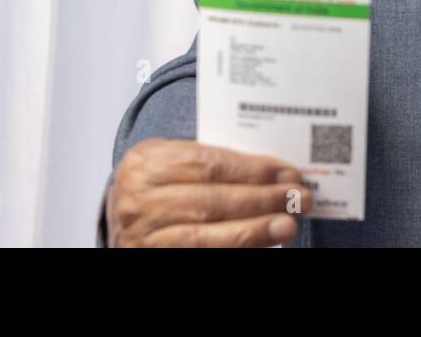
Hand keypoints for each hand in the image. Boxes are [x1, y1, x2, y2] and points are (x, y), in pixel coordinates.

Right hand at [106, 138, 311, 246]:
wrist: (121, 217)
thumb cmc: (155, 185)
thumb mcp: (172, 163)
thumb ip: (210, 163)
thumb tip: (273, 173)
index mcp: (146, 161)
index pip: (209, 163)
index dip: (253, 170)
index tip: (287, 173)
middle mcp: (138, 198)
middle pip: (212, 198)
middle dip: (262, 198)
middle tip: (298, 198)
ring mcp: (142, 234)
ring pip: (206, 233)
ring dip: (254, 229)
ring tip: (287, 223)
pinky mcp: (149, 258)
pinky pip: (200, 254)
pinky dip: (234, 249)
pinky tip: (260, 243)